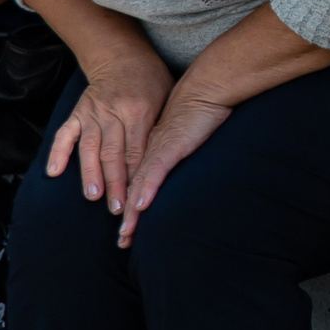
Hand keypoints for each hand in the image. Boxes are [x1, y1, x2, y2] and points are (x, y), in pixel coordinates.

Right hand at [46, 49, 175, 227]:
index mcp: (138, 111)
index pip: (136, 150)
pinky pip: (65, 134)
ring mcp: (92, 113)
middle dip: (115, 182)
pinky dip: (58, 153)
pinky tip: (54, 173)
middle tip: (117, 207)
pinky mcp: (78, 112)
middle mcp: (113, 113)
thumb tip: (159, 162)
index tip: (137, 198)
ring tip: (93, 196)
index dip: (135, 175)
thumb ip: (159, 127)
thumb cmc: (152, 81)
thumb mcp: (166, 98)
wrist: (124, 57)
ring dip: (90, 174)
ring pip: (90, 148)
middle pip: (113, 153)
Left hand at [117, 90, 234, 246]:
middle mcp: (149, 152)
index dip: (131, 207)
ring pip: (139, 185)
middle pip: (134, 190)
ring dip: (133, 212)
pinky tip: (141, 206)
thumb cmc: (199, 109)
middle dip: (128, 217)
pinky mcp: (170, 146)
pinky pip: (155, 171)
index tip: (128, 228)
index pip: (137, 183)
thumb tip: (180, 161)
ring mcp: (158, 150)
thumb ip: (178, 150)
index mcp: (151, 150)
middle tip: (123, 241)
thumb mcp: (184, 134)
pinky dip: (147, 190)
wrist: (207, 88)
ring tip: (127, 233)